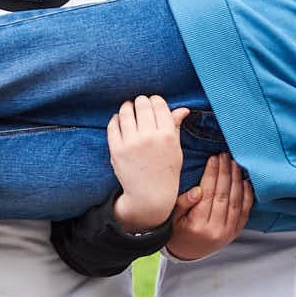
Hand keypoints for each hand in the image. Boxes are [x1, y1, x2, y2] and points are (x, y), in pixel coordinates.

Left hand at [108, 95, 188, 231]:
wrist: (150, 196)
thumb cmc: (166, 172)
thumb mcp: (176, 150)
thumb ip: (176, 127)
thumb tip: (183, 109)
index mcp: (167, 135)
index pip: (158, 104)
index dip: (155, 101)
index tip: (153, 104)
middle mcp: (149, 137)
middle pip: (142, 104)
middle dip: (141, 102)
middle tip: (140, 106)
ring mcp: (131, 143)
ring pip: (126, 111)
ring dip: (127, 107)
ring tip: (129, 109)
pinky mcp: (117, 150)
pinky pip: (113, 125)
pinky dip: (116, 119)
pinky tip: (119, 120)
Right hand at [165, 151, 251, 260]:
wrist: (188, 254)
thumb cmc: (178, 232)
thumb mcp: (172, 218)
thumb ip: (183, 203)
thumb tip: (197, 190)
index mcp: (198, 225)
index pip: (208, 194)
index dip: (212, 174)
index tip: (213, 159)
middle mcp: (216, 229)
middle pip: (223, 195)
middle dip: (225, 173)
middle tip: (225, 156)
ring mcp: (228, 232)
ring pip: (236, 201)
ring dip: (237, 180)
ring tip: (235, 164)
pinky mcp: (236, 232)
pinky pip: (244, 212)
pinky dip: (247, 196)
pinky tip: (246, 182)